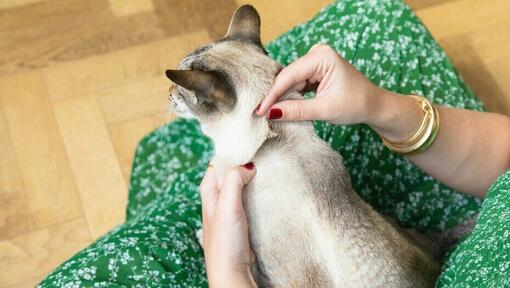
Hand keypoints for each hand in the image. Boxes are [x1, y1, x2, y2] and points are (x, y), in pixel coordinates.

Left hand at [200, 164, 256, 287]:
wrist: (232, 270)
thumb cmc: (225, 240)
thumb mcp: (227, 204)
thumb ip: (233, 180)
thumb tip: (247, 166)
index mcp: (209, 190)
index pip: (218, 162)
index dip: (232, 153)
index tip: (250, 147)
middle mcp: (217, 197)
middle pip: (231, 172)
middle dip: (245, 165)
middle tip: (263, 158)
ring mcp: (229, 208)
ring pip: (241, 185)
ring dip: (253, 180)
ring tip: (268, 172)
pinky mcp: (240, 219)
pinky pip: (249, 199)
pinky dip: (257, 194)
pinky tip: (267, 192)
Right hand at [256, 43, 381, 124]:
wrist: (373, 105)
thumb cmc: (356, 104)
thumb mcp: (324, 110)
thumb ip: (297, 110)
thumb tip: (271, 113)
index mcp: (322, 57)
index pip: (288, 76)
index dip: (272, 95)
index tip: (259, 111)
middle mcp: (317, 53)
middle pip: (287, 77)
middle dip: (276, 95)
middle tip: (261, 114)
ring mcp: (315, 61)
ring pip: (290, 81)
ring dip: (283, 96)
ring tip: (270, 113)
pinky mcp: (315, 70)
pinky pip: (296, 83)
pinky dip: (291, 96)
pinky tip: (284, 107)